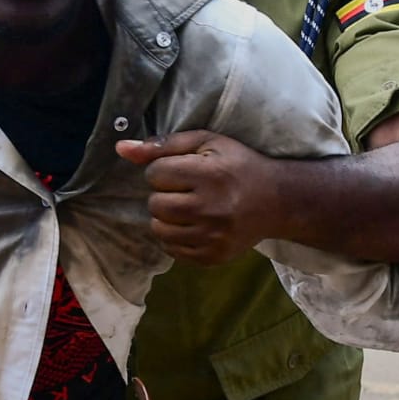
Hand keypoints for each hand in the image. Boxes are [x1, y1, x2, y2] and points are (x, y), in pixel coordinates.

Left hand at [117, 131, 284, 264]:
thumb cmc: (238, 166)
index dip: (163, 169)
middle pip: (155, 204)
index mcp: (210, 175)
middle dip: (163, 194)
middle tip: (184, 190)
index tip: (182, 170)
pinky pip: (171, 250)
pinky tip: (193, 224)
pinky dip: (175, 236)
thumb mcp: (206, 143)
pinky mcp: (213, 256)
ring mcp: (213, 237)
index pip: (155, 173)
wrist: (278, 201)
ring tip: (186, 207)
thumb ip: (163, 144)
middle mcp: (212, 208)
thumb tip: (121, 148)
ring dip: (166, 216)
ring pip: (159, 229)